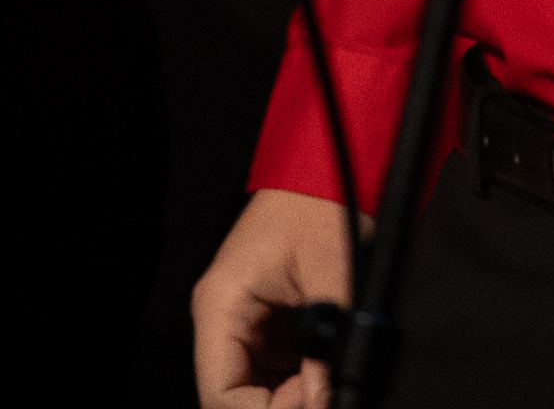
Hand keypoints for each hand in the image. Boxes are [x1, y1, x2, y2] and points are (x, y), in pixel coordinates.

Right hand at [196, 185, 352, 408]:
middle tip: (323, 392)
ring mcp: (247, 322)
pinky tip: (327, 368)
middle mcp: (225, 320)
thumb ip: (328, 345)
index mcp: (220, 307)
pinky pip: (279, 367)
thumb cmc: (322, 203)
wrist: (332, 168)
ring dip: (294, 393)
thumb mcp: (333, 275)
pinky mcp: (271, 321)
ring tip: (328, 378)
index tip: (309, 402)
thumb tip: (326, 395)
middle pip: (238, 395)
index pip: (220, 394)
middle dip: (282, 404)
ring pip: (259, 386)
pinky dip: (303, 377)